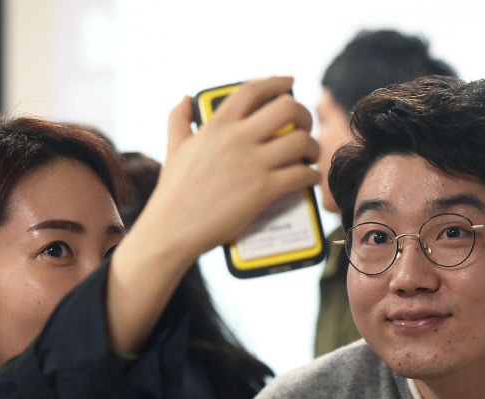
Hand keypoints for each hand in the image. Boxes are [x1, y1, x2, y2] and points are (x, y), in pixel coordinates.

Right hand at [131, 75, 321, 260]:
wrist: (172, 230)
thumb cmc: (173, 193)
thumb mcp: (174, 149)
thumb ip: (179, 120)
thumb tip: (185, 99)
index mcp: (216, 125)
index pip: (252, 90)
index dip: (276, 82)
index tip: (289, 82)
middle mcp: (236, 138)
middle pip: (287, 108)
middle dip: (303, 114)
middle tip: (304, 126)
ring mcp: (251, 163)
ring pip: (301, 141)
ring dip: (312, 146)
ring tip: (310, 155)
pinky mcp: (263, 190)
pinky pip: (301, 173)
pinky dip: (312, 174)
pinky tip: (310, 178)